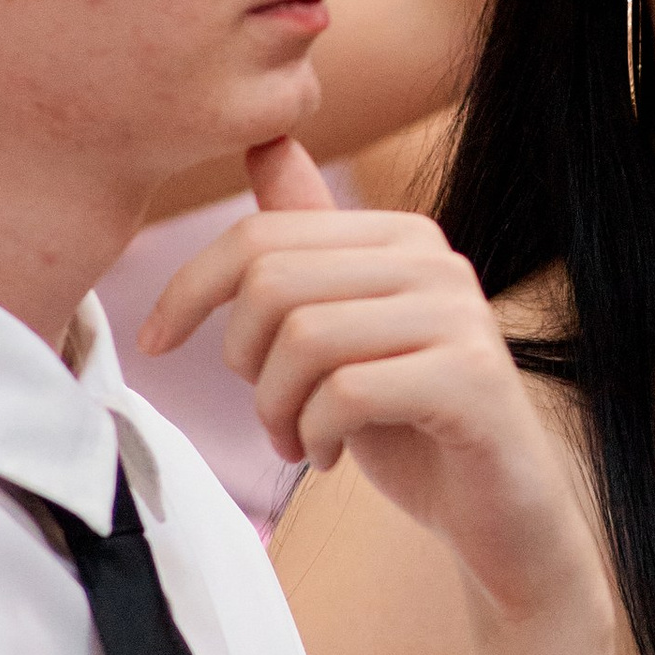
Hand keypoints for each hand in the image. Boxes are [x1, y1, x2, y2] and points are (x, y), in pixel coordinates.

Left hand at [140, 141, 604, 627]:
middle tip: (267, 410)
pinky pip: (347, 393)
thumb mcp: (343, 329)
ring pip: (305, 339)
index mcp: (401, 235)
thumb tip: (266, 142)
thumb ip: (307, 244)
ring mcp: (460, 318)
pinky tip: (328, 456)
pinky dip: (315, 435)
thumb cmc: (410, 423)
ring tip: (296, 438)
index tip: (156, 340)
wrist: (498, 512)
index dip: (189, 289)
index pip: (261, 235)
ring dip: (277, 408)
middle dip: (242, 360)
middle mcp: (437, 261)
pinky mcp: (471, 381)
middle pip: (274, 284)